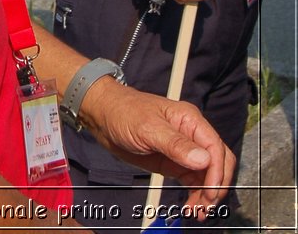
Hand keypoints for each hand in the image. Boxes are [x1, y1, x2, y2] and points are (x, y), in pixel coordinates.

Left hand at [83, 77, 234, 218]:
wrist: (105, 116)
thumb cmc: (124, 112)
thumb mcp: (148, 128)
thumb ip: (176, 144)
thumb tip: (203, 159)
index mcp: (190, 120)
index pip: (215, 148)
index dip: (216, 172)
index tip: (209, 192)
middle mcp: (191, 134)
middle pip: (218, 162)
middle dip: (216, 185)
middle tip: (205, 205)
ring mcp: (184, 150)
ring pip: (208, 175)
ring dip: (207, 194)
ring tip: (197, 211)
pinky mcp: (175, 163)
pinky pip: (194, 180)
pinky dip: (196, 194)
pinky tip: (191, 205)